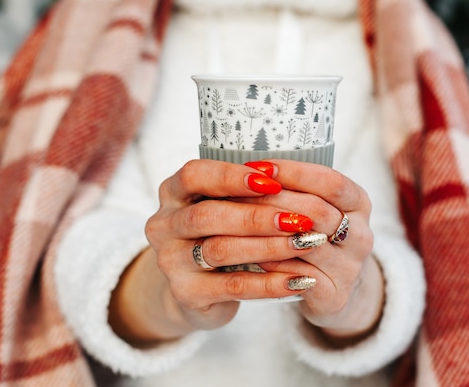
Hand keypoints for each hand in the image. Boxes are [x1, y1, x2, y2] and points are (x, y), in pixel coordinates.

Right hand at [114, 160, 326, 342]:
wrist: (196, 290)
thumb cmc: (218, 234)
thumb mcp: (223, 206)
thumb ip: (244, 192)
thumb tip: (290, 178)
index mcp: (172, 192)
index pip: (194, 175)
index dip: (232, 176)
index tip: (273, 181)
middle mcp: (164, 225)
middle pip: (207, 215)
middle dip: (257, 216)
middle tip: (299, 218)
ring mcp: (171, 262)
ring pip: (220, 250)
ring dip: (269, 246)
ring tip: (305, 243)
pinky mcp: (186, 294)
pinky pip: (232, 287)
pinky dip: (270, 283)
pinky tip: (298, 279)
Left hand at [237, 160, 384, 345]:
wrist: (336, 289)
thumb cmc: (317, 236)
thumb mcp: (318, 206)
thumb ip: (295, 188)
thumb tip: (251, 168)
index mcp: (359, 203)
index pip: (331, 182)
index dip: (294, 172)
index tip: (258, 167)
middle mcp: (361, 235)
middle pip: (316, 210)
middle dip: (272, 199)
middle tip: (235, 193)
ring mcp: (349, 268)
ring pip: (303, 244)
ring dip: (265, 232)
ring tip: (234, 221)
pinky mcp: (334, 296)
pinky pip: (296, 276)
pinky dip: (270, 264)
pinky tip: (248, 255)